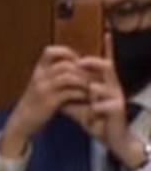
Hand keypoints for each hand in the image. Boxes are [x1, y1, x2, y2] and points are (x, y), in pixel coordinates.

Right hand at [0, 45, 88, 156]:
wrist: (21, 122)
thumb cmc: (35, 104)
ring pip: (69, 77)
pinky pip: (69, 93)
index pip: (51, 51)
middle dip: (83, 70)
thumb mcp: (41, 86)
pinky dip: (81, 94)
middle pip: (65, 64)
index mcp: (38, 71)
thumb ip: (54, 76)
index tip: (77, 62)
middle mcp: (39, 77)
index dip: (67, 53)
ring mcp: (43, 89)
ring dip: (84, 82)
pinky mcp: (49, 102)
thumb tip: (77, 68)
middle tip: (93, 77)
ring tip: (92, 88)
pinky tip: (86, 98)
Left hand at [79, 34, 146, 168]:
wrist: (110, 138)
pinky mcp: (118, 111)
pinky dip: (96, 108)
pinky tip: (93, 112)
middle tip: (81, 62)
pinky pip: (106, 105)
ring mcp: (117, 98)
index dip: (108, 48)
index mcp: (103, 82)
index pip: (104, 62)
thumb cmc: (94, 118)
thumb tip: (51, 85)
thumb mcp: (78, 104)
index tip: (107, 32)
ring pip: (104, 86)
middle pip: (107, 67)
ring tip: (88, 91)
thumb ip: (67, 93)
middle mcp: (112, 86)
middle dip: (93, 63)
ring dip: (93, 88)